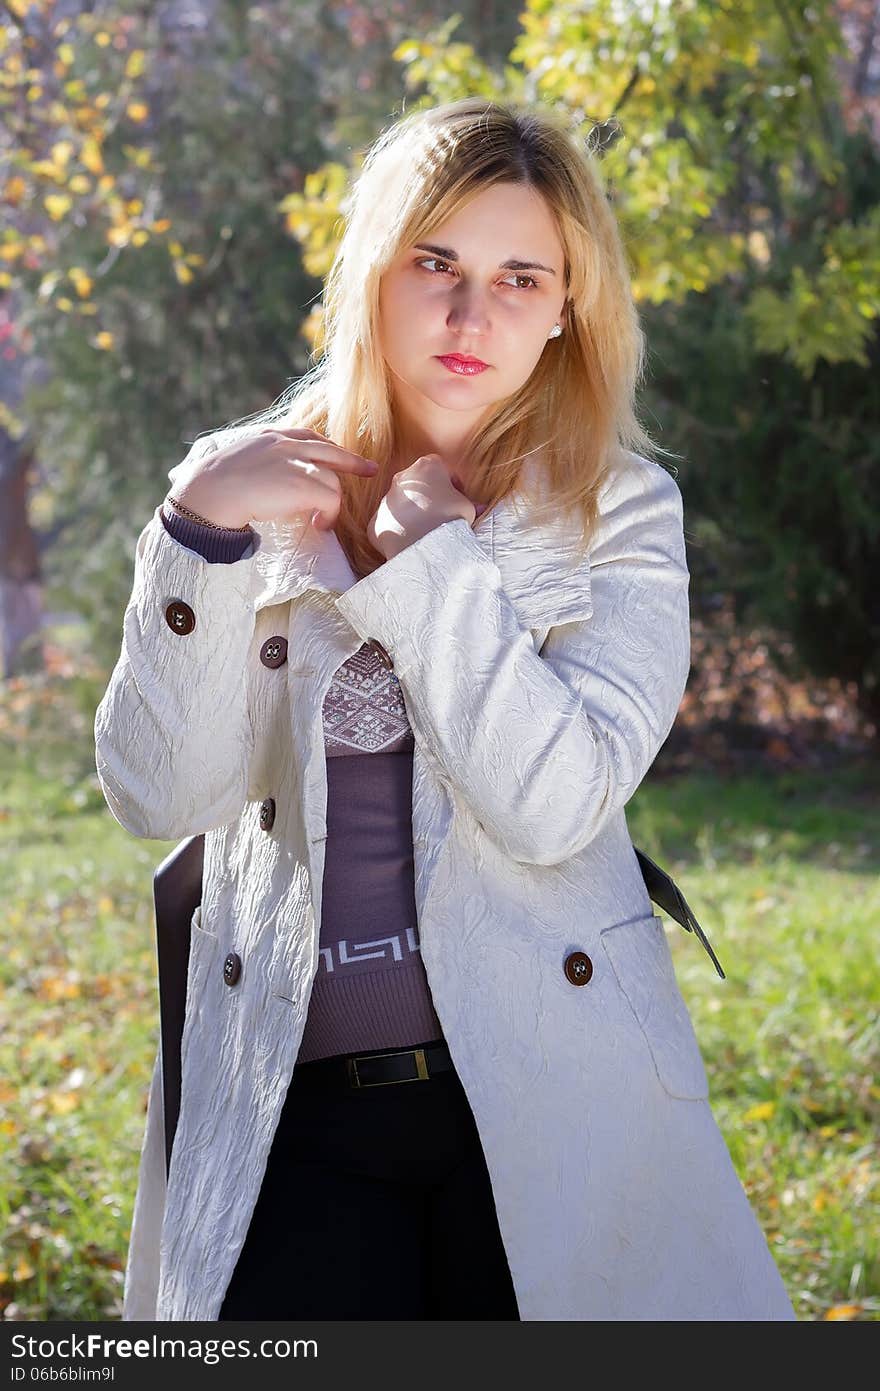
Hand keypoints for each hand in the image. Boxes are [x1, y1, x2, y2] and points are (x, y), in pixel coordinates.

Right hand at [166, 427, 379, 529]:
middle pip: (330, 450)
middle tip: (370, 470)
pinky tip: (319, 525)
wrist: (210, 494)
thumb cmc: (214, 487)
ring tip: (321, 521)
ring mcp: (296, 462)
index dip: (327, 447)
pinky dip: (330, 514)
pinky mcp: (303, 483)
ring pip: (331, 480)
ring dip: (331, 503)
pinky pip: (331, 499)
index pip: (307, 436)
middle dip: (352, 461)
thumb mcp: (238, 463)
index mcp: (270, 437)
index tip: (340, 454)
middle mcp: (286, 444)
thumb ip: (259, 464)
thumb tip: (267, 482)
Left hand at [367, 454, 487, 561]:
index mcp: (427, 466)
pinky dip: (400, 531)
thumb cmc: (449, 520)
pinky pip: (390, 524)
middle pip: (417, 484)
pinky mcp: (376, 521)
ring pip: (401, 504)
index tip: (457, 497)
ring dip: (413, 514)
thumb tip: (478, 508)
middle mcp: (402, 478)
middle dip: (429, 497)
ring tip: (426, 532)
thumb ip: (470, 503)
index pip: (441, 468)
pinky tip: (411, 542)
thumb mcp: (468, 508)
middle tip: (441, 515)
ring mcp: (386, 499)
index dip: (451, 483)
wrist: (423, 545)